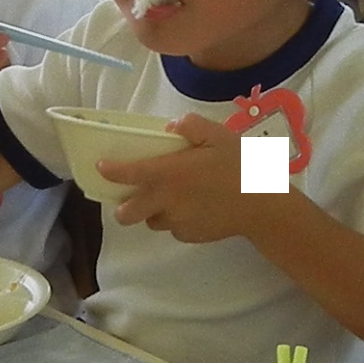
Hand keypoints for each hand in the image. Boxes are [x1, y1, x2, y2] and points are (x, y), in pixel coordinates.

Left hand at [100, 114, 254, 243]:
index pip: (128, 174)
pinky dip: (175, 219)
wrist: (262, 205)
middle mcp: (166, 201)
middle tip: (132, 194)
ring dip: (152, 210)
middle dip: (122, 206)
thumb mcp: (219, 135)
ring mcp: (177, 222)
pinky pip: (173, 228)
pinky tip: (193, 208)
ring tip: (170, 198)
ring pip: (151, 220)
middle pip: (126, 214)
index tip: (101, 167)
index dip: (109, 171)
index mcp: (169, 173)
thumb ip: (191, 126)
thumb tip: (170, 127)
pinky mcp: (189, 236)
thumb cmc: (240, 166)